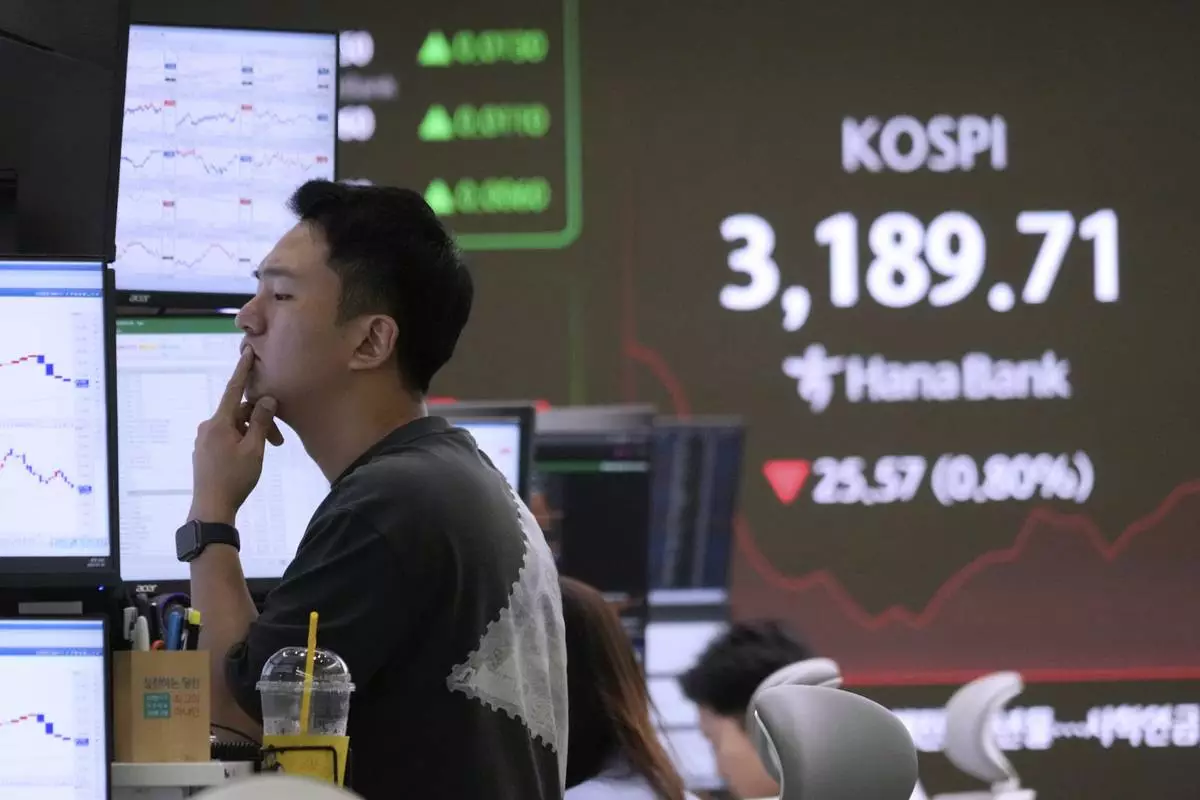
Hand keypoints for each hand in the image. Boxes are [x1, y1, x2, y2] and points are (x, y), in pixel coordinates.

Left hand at [190, 349, 282, 521]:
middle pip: (239, 413)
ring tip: (267, 453)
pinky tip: (251, 457)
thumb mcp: (254, 449)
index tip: (247, 351)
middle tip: (279, 442)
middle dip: (261, 421)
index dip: (243, 370)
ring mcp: (204, 440)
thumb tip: (266, 399)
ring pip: (235, 427)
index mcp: (219, 422)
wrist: (211, 507)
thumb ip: (261, 422)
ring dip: (253, 434)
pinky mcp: (205, 452)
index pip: (234, 389)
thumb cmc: (235, 478)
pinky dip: (243, 441)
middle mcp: (208, 426)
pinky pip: (227, 438)